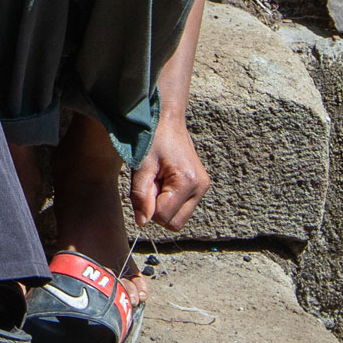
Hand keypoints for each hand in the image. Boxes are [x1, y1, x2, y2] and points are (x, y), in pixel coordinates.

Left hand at [131, 113, 209, 230]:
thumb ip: (140, 195)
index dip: (147, 206)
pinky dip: (169, 200)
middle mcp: (200, 188)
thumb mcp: (142, 165)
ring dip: (163, 205)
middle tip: (151, 183)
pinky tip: (164, 180)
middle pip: (174, 223)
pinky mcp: (200, 187)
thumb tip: (142, 223)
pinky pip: (182, 208)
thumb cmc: (153, 137)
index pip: (163, 216)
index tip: (145, 184)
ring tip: (157, 180)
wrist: (167, 119)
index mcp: (187, 182)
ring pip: (178, 218)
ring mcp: (202, 188)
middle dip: (157, 209)